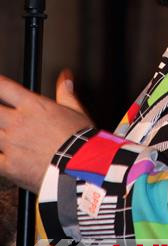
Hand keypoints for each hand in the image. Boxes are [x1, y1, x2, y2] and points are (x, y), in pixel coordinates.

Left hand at [0, 69, 91, 192]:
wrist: (80, 168)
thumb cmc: (80, 140)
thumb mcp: (76, 110)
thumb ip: (65, 92)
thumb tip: (65, 78)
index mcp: (33, 106)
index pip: (3, 87)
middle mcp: (18, 123)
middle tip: (0, 115)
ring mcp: (10, 144)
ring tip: (1, 135)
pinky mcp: (8, 166)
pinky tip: (0, 157)